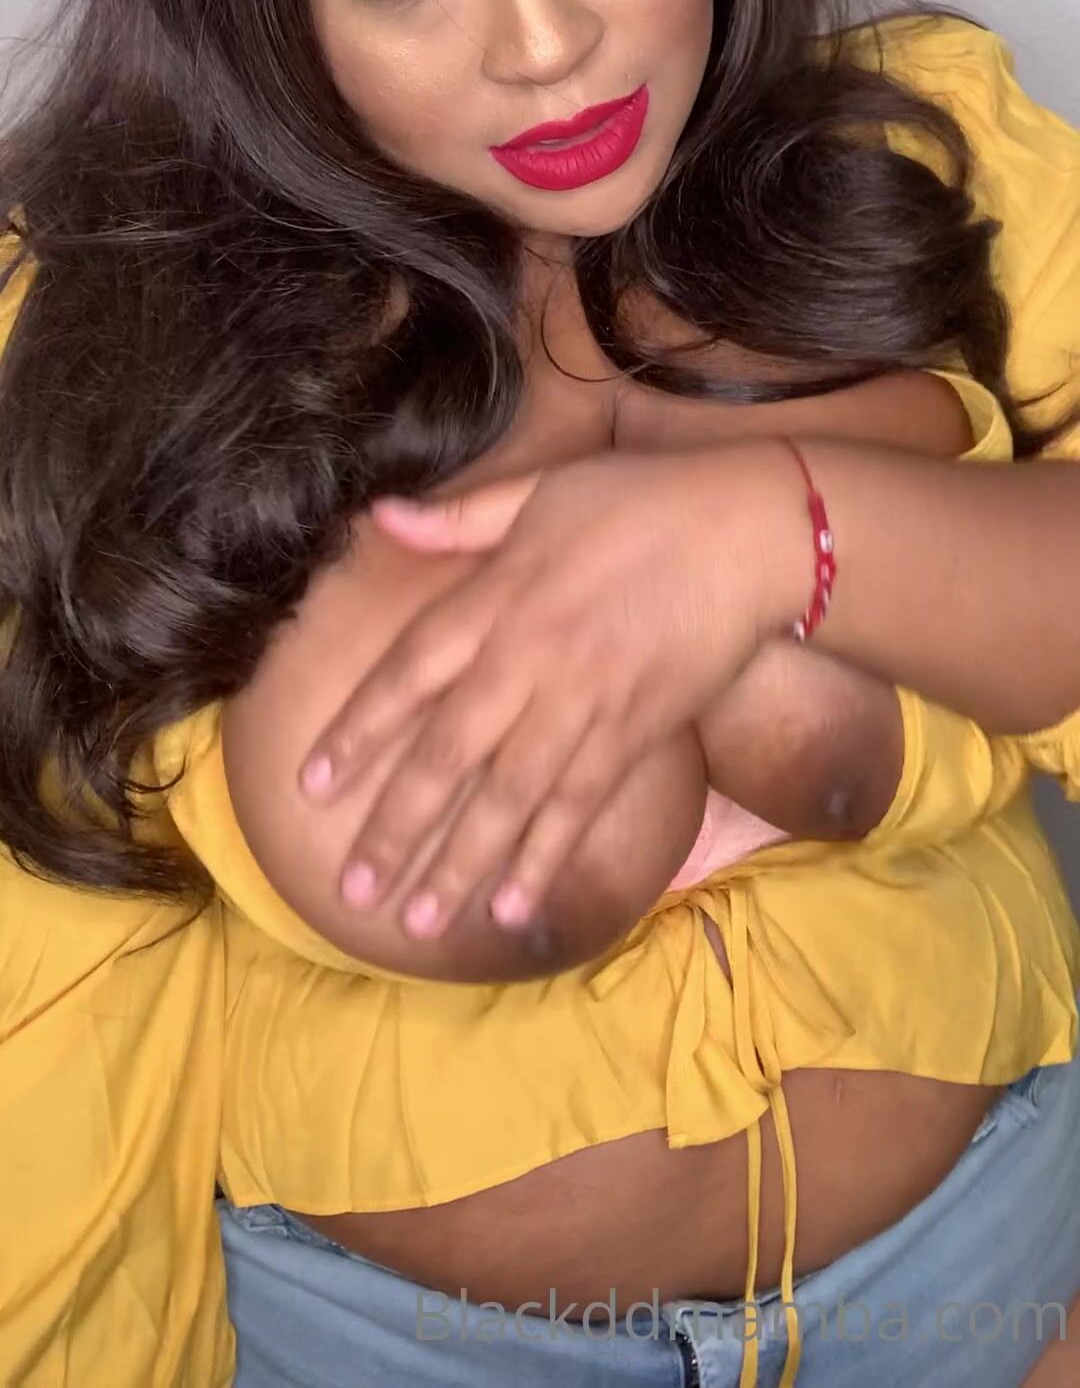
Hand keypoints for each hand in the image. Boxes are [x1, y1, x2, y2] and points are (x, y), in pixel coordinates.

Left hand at [298, 441, 798, 937]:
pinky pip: (580, 807)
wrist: (751, 531)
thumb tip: (378, 515)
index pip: (408, 673)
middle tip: (354, 888)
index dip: (358, 731)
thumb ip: (459, 519)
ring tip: (418, 924)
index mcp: (498, 598)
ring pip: (508, 799)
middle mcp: (529, 661)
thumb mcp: (541, 490)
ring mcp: (583, 705)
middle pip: (448, 756)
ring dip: (459, 864)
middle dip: (397, 826)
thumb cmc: (641, 501)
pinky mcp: (635, 734)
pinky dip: (546, 859)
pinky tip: (512, 909)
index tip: (310, 783)